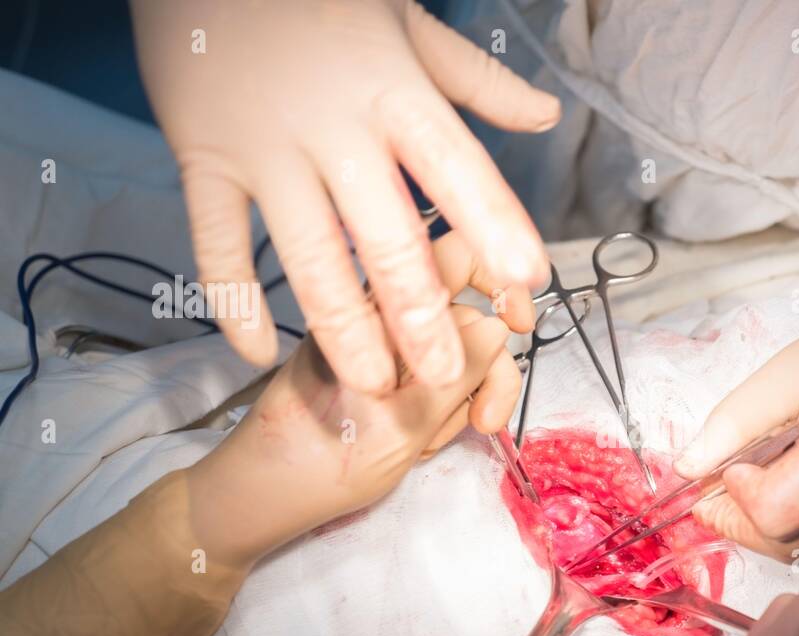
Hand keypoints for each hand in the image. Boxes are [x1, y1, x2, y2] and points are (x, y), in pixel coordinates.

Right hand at [131, 0, 554, 391]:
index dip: (493, 225)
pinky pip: (216, 244)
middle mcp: (332, 129)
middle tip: (443, 373)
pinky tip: (258, 354)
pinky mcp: (202, 159)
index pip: (454, 166)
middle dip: (418, 314)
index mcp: (392, 91)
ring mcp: (263, 148)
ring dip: (342, 330)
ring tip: (373, 386)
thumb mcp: (404, 23)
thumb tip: (546, 116)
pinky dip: (233, 303)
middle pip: (385, 236)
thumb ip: (477, 82)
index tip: (527, 280)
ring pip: (308, 257)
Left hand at [186, 294, 507, 565]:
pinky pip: (426, 380)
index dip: (500, 279)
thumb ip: (458, 371)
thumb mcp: (404, 425)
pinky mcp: (376, 374)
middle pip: (466, 316)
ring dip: (458, 402)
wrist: (258, 495)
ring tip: (428, 445)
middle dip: (488, 370)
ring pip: (452, 355)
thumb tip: (498, 325)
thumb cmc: (320, 465)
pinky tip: (416, 446)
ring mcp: (377, 347)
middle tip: (485, 425)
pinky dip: (435, 412)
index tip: (521, 327)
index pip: (456, 256)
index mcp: (379, 310)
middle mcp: (379, 316)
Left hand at [677, 284, 798, 558]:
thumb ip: (736, 423)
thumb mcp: (793, 369)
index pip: (774, 515)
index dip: (738, 498)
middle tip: (734, 485)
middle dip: (749, 520)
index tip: (732, 467)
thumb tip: (687, 470)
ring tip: (780, 481)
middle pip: (791, 545)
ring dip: (783, 527)